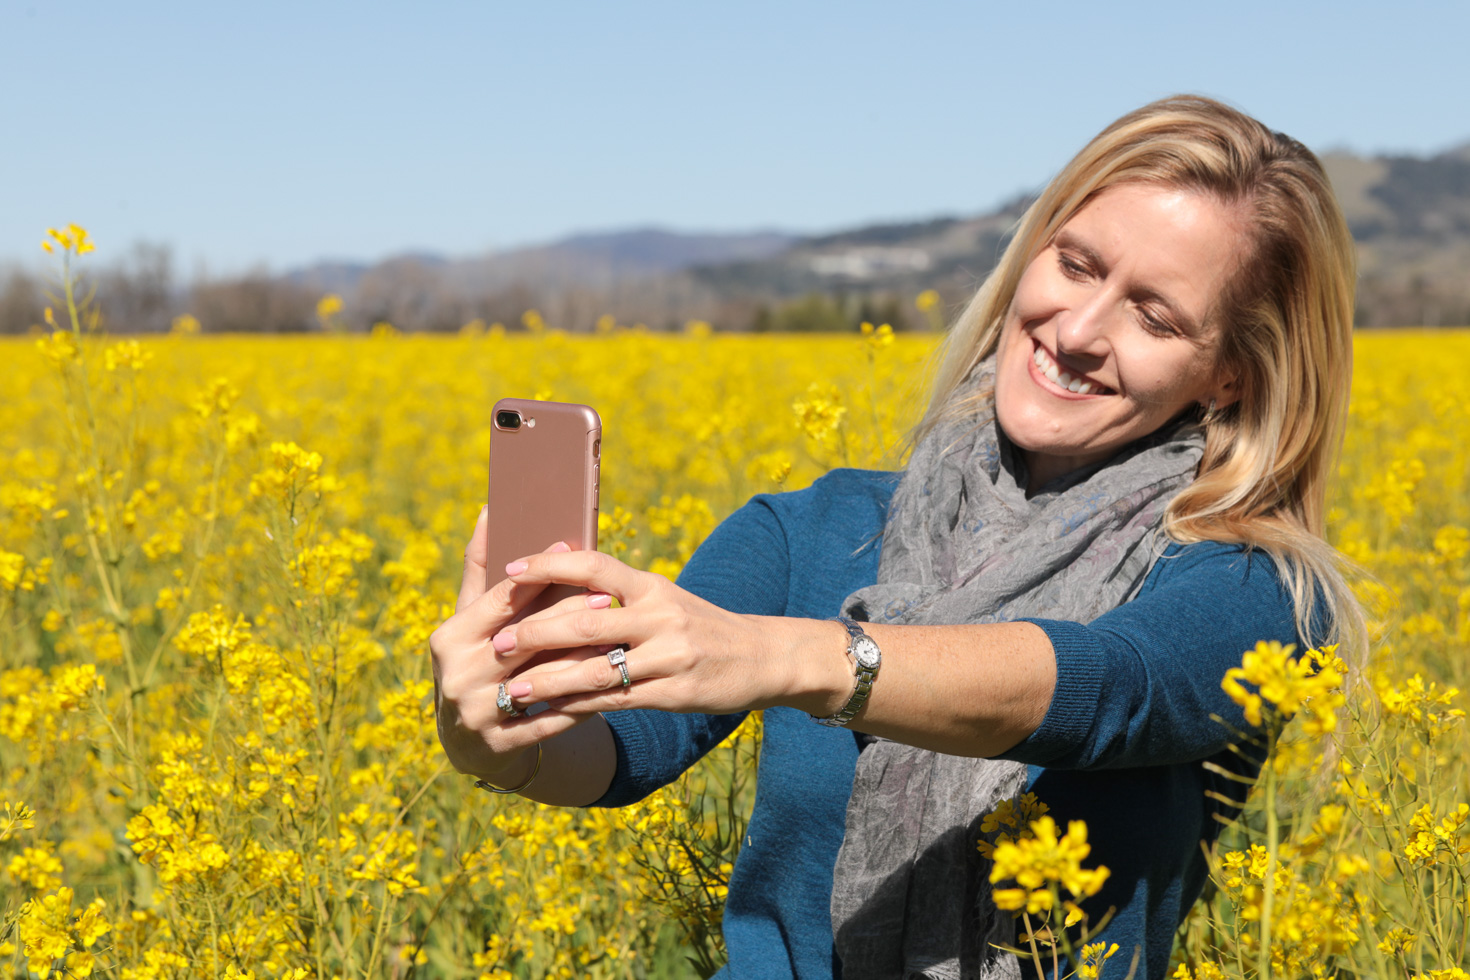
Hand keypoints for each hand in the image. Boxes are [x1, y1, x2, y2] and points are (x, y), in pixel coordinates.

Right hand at [429, 507, 613, 780]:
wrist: (470, 739)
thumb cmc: (478, 657)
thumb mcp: (471, 616)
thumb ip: (481, 565)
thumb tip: (492, 506)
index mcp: (450, 636)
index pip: (500, 599)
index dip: (537, 574)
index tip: (570, 549)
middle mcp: (456, 675)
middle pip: (525, 638)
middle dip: (568, 618)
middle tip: (608, 600)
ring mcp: (475, 714)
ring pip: (543, 679)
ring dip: (584, 660)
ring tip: (619, 641)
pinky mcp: (498, 746)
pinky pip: (552, 719)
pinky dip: (584, 700)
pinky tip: (613, 684)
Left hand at [485, 550, 846, 717]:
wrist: (763, 657)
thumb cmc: (702, 625)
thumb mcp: (667, 598)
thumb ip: (622, 595)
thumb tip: (562, 588)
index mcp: (652, 586)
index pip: (594, 566)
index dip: (550, 565)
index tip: (512, 569)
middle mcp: (659, 616)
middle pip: (585, 622)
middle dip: (537, 632)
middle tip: (499, 641)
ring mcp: (668, 656)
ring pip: (596, 670)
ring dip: (550, 681)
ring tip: (514, 689)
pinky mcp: (673, 692)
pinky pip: (615, 701)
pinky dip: (579, 706)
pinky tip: (552, 711)